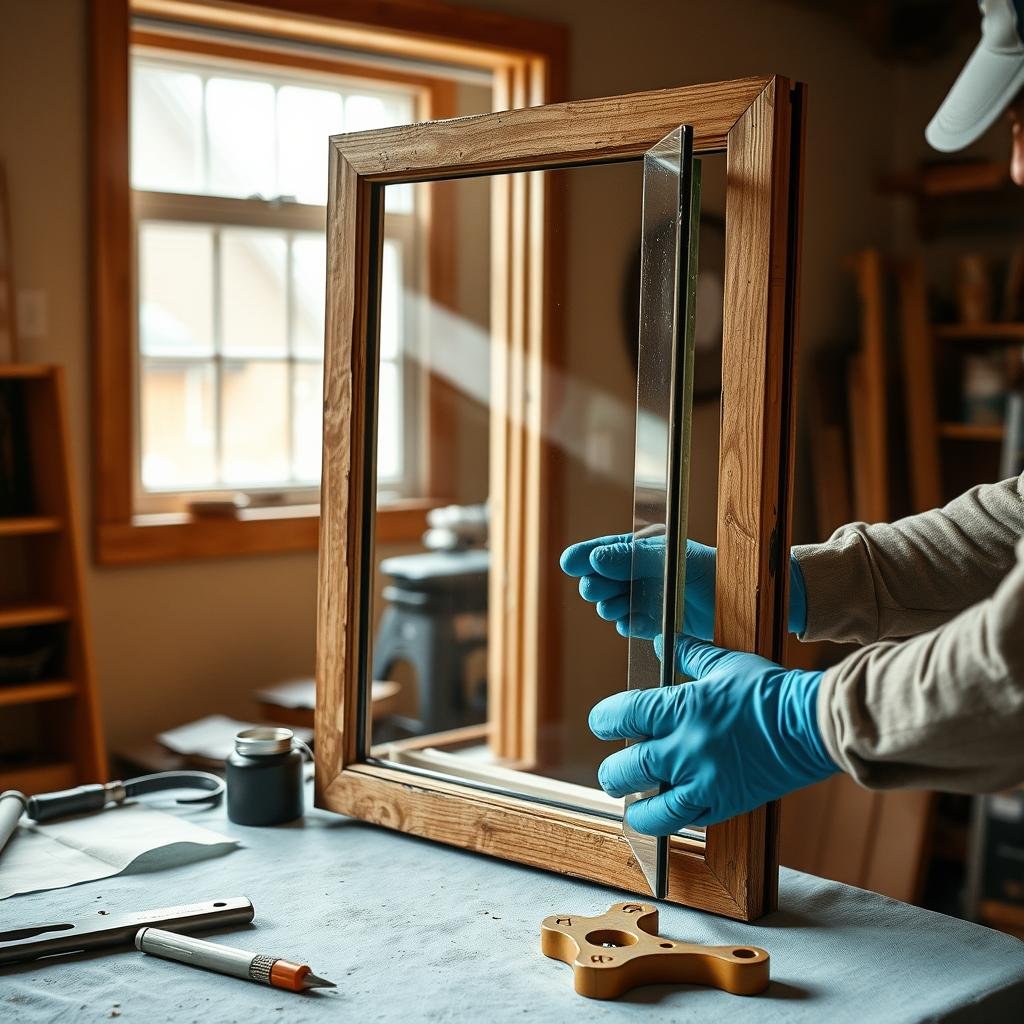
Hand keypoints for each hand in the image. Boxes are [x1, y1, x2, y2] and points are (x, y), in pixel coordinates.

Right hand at [559, 534, 808, 641]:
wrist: (752, 608)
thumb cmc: (719, 574)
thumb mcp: (673, 560)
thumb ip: (633, 557)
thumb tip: (595, 559)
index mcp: (651, 548)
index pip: (610, 549)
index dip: (587, 555)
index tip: (568, 563)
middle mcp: (648, 571)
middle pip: (607, 577)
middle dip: (597, 583)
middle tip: (593, 591)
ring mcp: (653, 597)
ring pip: (616, 601)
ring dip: (610, 604)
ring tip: (612, 607)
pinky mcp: (660, 623)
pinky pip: (632, 623)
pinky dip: (627, 623)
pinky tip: (629, 622)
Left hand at [589, 637, 834, 833]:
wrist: (813, 724)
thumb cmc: (770, 691)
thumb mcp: (726, 664)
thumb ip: (689, 655)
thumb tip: (662, 643)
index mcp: (682, 708)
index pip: (622, 715)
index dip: (603, 720)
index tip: (601, 723)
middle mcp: (686, 748)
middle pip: (626, 768)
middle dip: (612, 773)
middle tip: (613, 773)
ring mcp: (704, 781)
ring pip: (650, 809)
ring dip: (634, 807)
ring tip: (632, 803)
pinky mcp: (725, 804)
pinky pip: (686, 821)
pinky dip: (670, 820)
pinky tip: (666, 814)